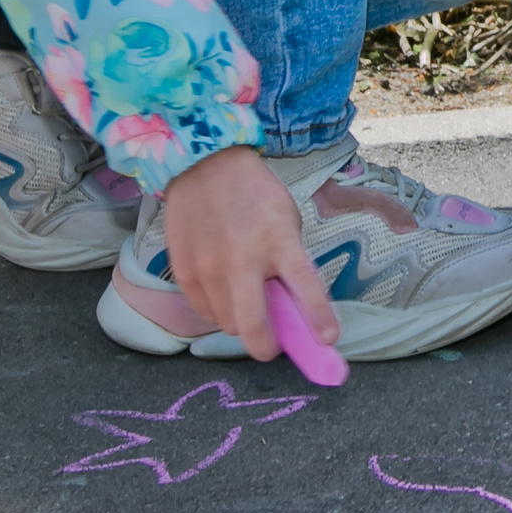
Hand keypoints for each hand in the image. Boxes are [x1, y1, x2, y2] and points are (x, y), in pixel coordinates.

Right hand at [160, 146, 338, 361]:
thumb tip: (291, 309)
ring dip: (242, 323)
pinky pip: (205, 312)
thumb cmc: (255, 195)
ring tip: (246, 300)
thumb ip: (289, 262)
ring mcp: (208, 268)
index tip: (327, 340)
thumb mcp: (286, 220)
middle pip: (252, 325)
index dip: (317, 317)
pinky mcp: (183, 273)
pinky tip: (225, 290)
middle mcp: (242, 258)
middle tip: (273, 345)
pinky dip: (219, 311)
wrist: (204, 166)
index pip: (304, 284)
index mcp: (278, 239)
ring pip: (228, 325)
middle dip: (266, 346)